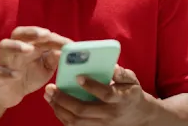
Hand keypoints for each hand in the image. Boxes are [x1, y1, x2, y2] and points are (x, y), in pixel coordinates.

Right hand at [0, 26, 71, 108]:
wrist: (11, 93)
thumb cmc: (30, 75)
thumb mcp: (46, 68)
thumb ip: (54, 58)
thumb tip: (66, 50)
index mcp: (29, 45)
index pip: (39, 35)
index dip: (52, 38)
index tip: (67, 43)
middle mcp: (16, 49)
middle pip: (18, 33)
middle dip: (31, 31)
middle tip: (45, 35)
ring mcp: (5, 61)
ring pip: (4, 45)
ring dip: (16, 45)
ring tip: (29, 49)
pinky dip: (6, 72)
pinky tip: (16, 75)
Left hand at [44, 65, 158, 125]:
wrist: (138, 116)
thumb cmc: (130, 93)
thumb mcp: (132, 80)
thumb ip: (122, 74)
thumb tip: (112, 67)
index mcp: (121, 99)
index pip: (106, 94)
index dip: (91, 86)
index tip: (77, 76)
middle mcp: (110, 114)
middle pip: (84, 110)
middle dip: (64, 99)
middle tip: (51, 88)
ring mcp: (102, 125)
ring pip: (76, 122)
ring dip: (59, 109)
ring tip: (49, 96)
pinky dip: (63, 116)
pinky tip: (55, 105)